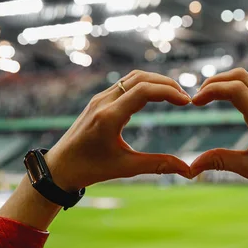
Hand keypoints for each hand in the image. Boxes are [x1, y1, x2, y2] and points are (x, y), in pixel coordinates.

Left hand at [45, 70, 191, 190]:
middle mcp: (103, 102)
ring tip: (174, 96)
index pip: (144, 90)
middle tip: (185, 98)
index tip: (186, 102)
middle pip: (140, 78)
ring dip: (155, 81)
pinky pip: (124, 84)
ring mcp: (100, 98)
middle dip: (166, 84)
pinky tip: (156, 97)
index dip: (168, 92)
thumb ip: (158, 165)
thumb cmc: (90, 169)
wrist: (59, 167)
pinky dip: (144, 84)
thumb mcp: (126, 168)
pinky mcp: (99, 100)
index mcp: (109, 117)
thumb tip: (188, 171)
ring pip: (132, 77)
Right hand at [190, 68, 247, 199]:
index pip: (236, 90)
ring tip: (206, 99)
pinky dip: (234, 88)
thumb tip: (192, 166)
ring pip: (246, 79)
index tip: (194, 103)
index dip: (211, 90)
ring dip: (224, 83)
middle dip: (214, 81)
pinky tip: (224, 102)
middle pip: (240, 76)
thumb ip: (221, 162)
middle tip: (197, 98)